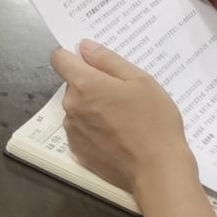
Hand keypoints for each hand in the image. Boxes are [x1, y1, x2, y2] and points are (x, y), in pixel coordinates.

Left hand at [52, 40, 193, 198]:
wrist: (157, 170)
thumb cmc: (153, 121)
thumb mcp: (140, 81)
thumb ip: (107, 60)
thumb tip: (83, 46)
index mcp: (83, 84)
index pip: (59, 58)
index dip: (73, 56)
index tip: (93, 63)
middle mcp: (71, 106)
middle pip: (73, 85)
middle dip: (92, 85)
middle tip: (122, 95)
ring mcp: (72, 131)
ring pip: (78, 108)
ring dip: (92, 108)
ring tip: (123, 119)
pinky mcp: (78, 152)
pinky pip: (81, 130)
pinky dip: (94, 130)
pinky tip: (118, 137)